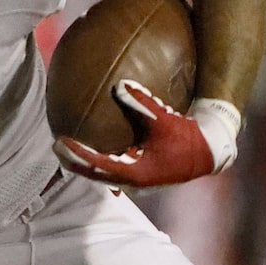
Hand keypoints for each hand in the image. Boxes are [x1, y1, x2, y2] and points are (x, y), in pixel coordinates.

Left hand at [53, 80, 237, 188]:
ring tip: (67, 149)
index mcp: (136, 173)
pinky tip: (92, 142)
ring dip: (85, 163)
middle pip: (95, 174)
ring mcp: (136, 179)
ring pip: (102, 173)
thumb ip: (141, 102)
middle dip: (74, 162)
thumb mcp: (164, 118)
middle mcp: (133, 181)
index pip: (97, 166)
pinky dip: (99, 158)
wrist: (210, 152)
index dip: (77, 156)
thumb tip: (119, 84)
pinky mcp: (140, 172)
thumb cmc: (189, 137)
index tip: (60, 143)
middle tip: (55, 147)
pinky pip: (113, 166)